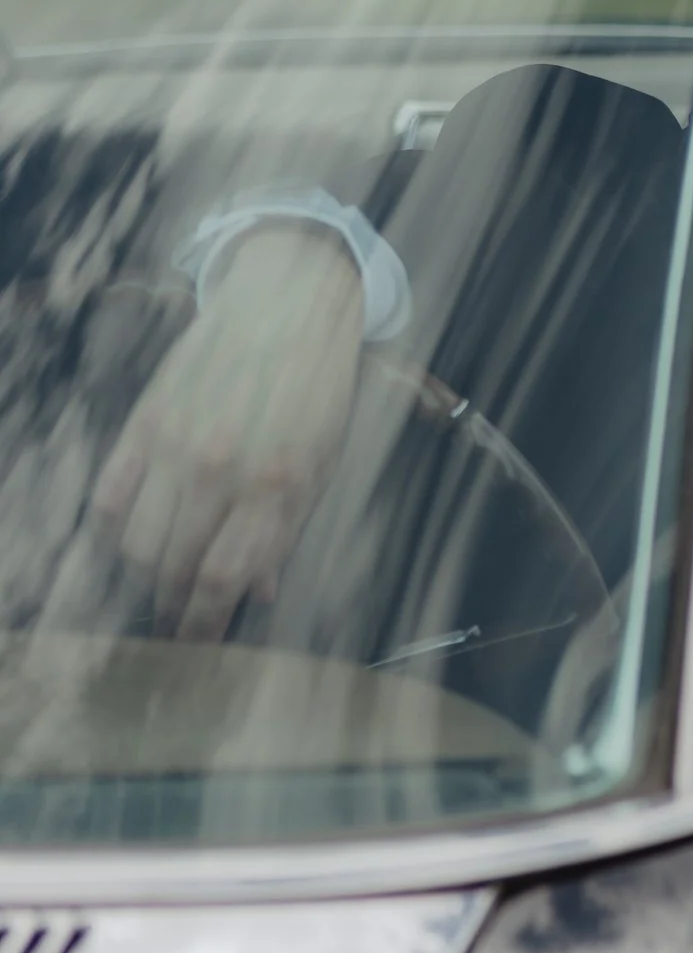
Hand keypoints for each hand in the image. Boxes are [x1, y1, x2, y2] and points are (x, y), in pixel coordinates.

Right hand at [91, 225, 366, 636]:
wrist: (286, 306)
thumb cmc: (315, 389)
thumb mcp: (323, 462)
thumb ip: (286, 531)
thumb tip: (259, 593)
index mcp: (276, 487)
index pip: (225, 581)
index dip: (205, 624)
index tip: (198, 645)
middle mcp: (221, 473)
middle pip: (173, 570)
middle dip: (172, 609)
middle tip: (174, 624)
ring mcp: (176, 448)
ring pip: (135, 544)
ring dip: (143, 577)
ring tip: (156, 585)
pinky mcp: (144, 423)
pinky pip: (110, 497)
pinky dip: (114, 529)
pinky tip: (130, 537)